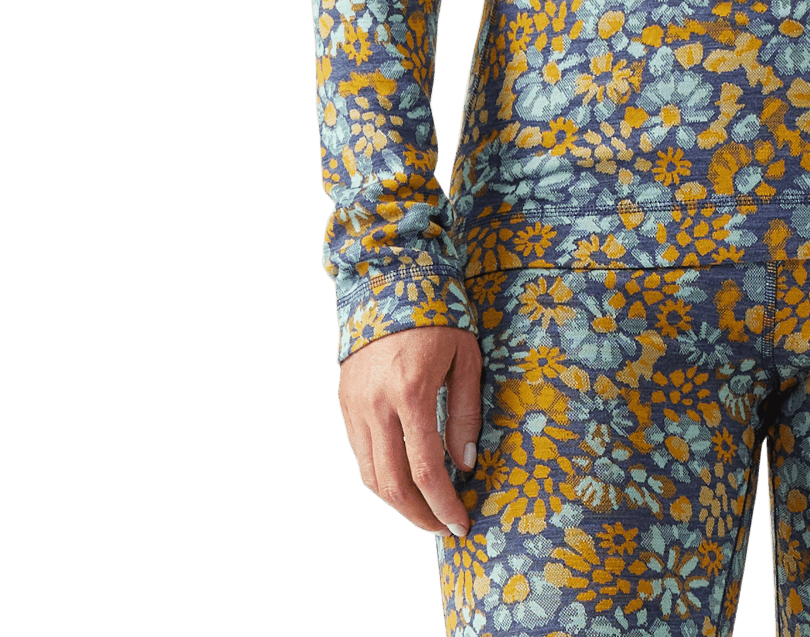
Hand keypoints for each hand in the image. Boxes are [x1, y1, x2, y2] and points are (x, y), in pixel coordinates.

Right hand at [338, 324, 482, 538]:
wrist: (389, 280)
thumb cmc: (438, 316)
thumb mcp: (465, 358)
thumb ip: (464, 413)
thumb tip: (464, 464)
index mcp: (412, 392)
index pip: (426, 469)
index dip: (444, 504)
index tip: (462, 523)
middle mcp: (377, 405)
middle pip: (393, 484)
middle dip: (421, 516)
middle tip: (446, 529)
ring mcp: (355, 406)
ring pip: (370, 477)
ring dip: (398, 504)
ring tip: (426, 512)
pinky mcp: (345, 403)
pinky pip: (360, 455)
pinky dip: (381, 477)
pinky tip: (404, 482)